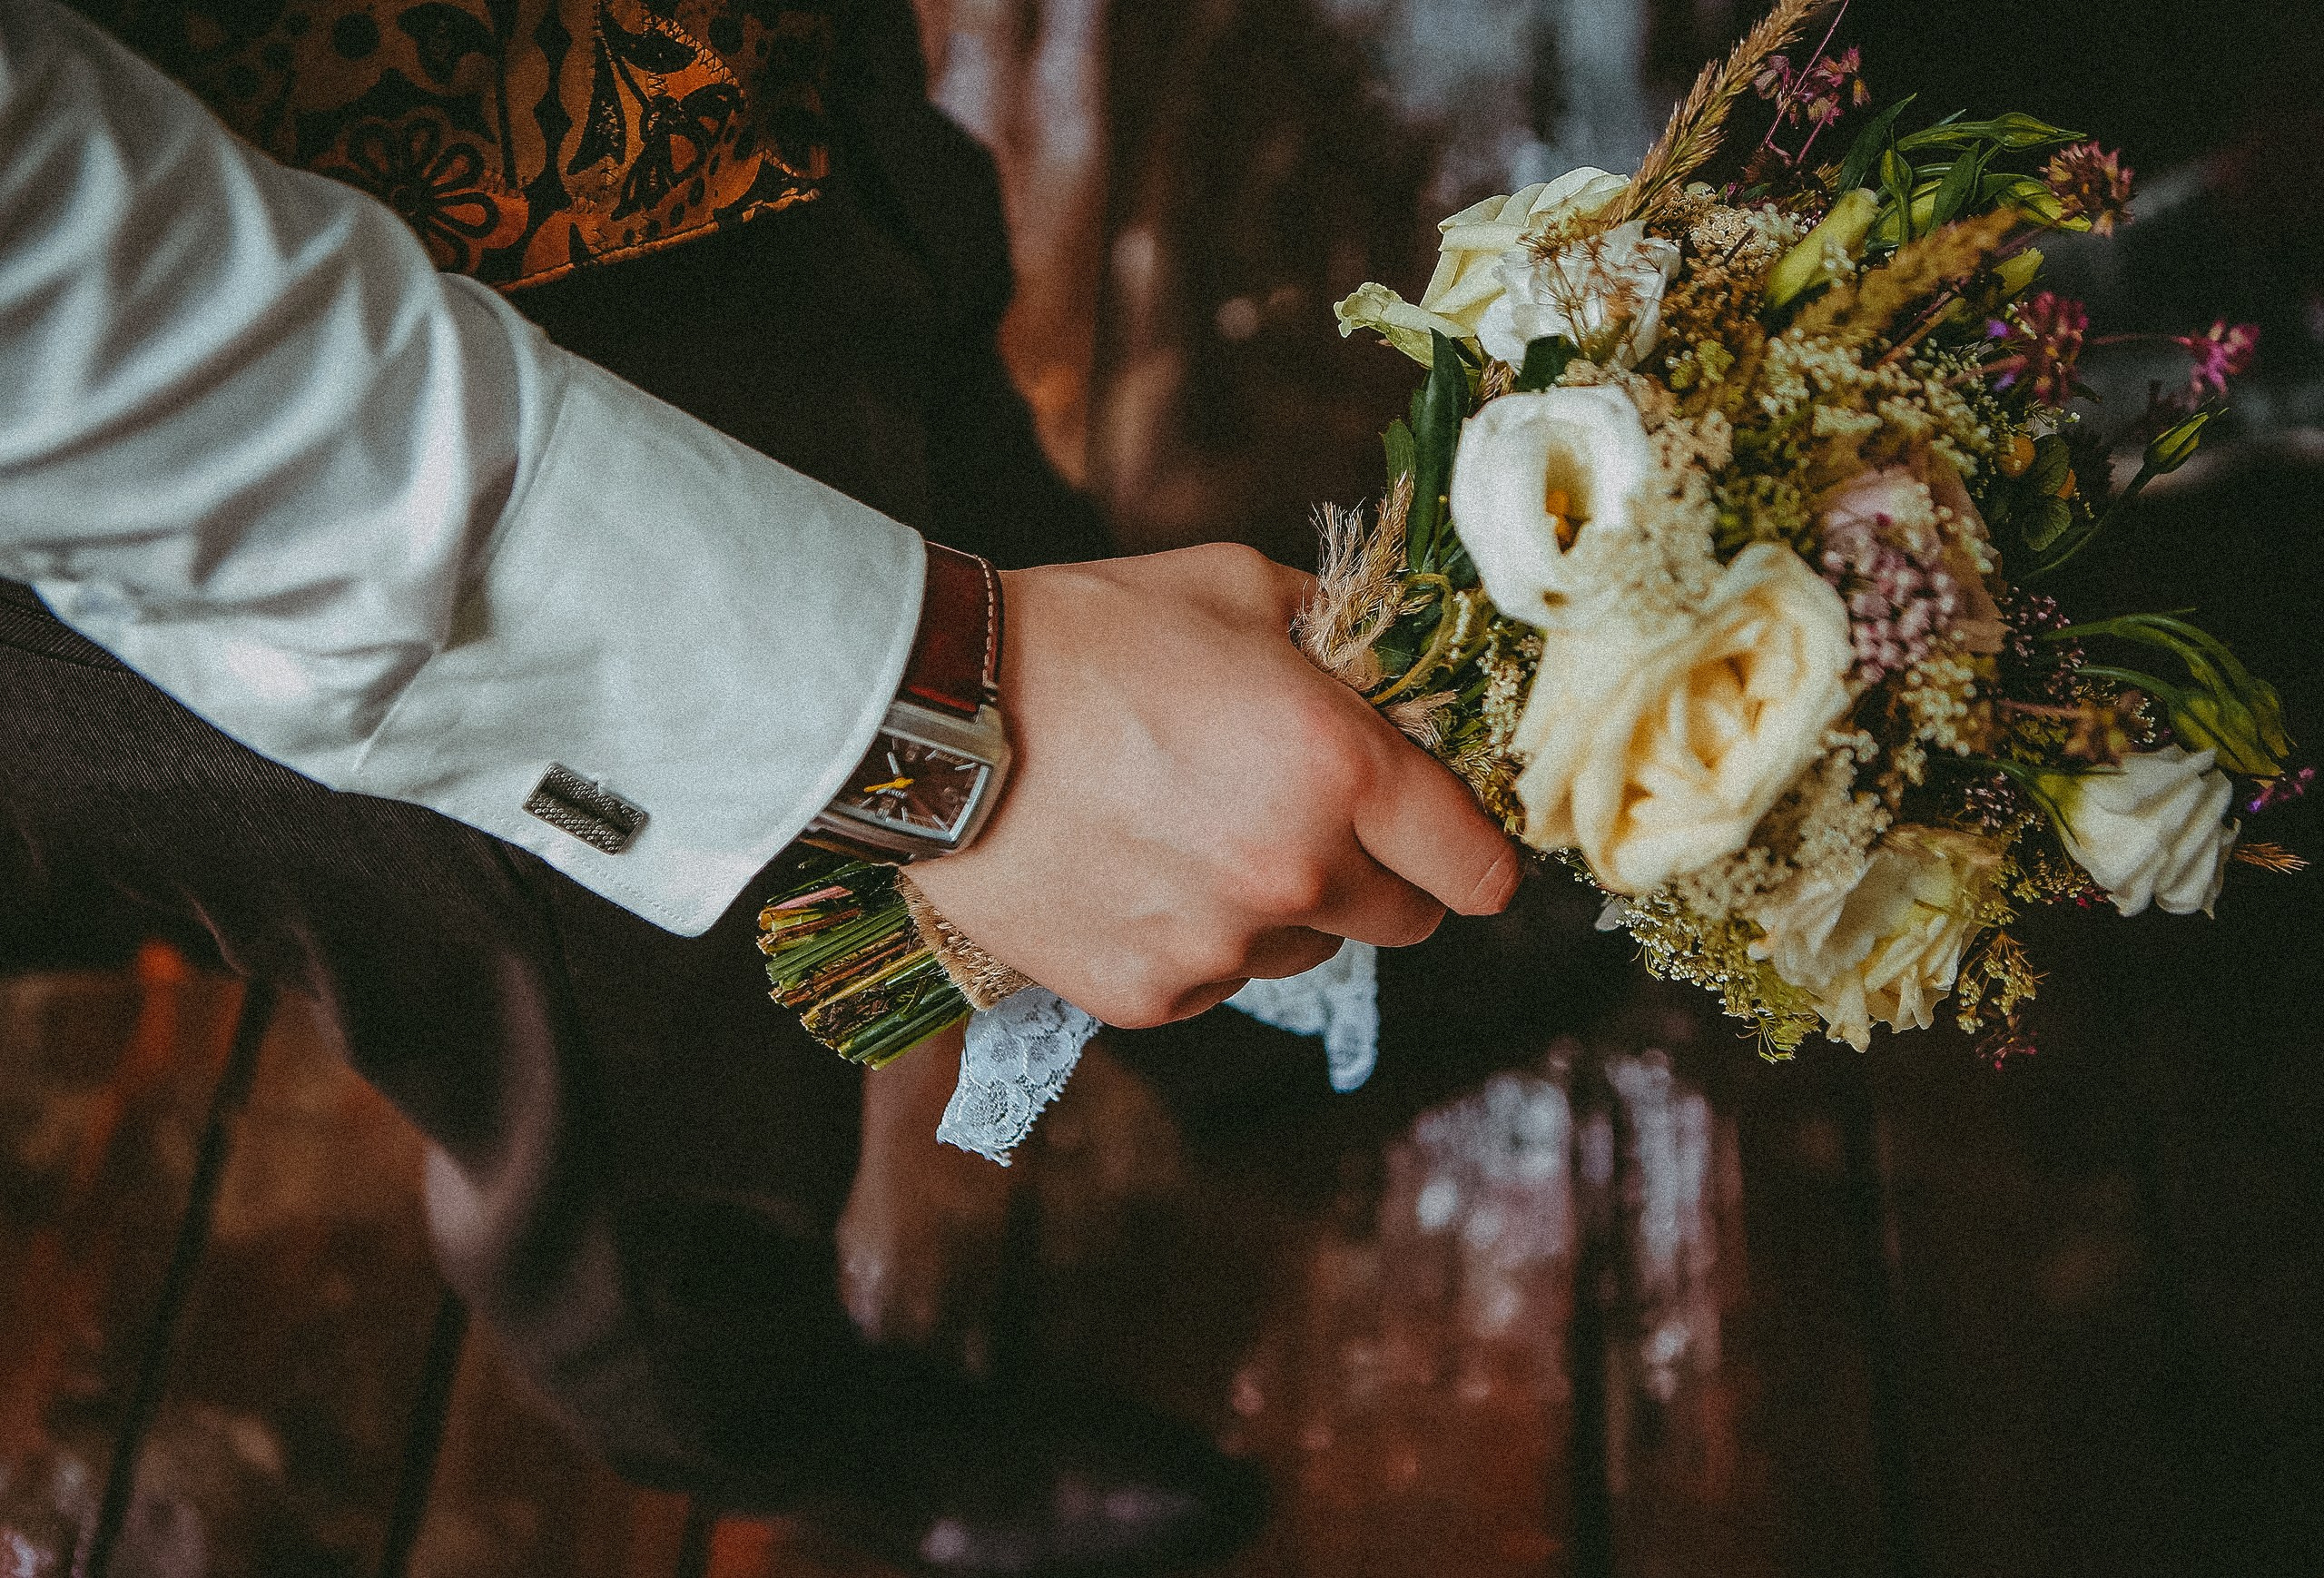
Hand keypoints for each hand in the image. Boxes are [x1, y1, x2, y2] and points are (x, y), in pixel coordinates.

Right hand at [906, 543, 1518, 1027]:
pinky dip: (1192, 937)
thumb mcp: (1237, 588)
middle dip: (1377, 872)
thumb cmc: (1090, 634)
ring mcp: (1220, 947)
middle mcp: (1295, 874)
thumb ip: (1338, 636)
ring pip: (1304, 950)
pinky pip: (1213, 977)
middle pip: (1407, 922)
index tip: (1450, 837)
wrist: (934, 716)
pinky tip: (1132, 867)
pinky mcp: (1149, 995)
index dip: (1475, 850)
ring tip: (1192, 829)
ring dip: (1280, 906)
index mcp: (1341, 770)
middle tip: (1306, 815)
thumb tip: (1393, 668)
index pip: (1481, 870)